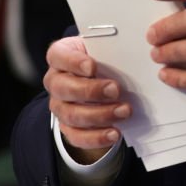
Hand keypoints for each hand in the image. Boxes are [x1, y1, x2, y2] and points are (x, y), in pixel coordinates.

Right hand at [44, 36, 130, 163]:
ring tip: (124, 111)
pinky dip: (96, 137)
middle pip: (63, 88)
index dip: (73, 62)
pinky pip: (77, 136)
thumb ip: (109, 50)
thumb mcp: (103, 48)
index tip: (92, 66)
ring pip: (71, 114)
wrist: (100, 78)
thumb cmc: (102, 58)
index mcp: (60, 57)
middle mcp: (55, 81)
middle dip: (90, 91)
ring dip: (100, 115)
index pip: (58, 56)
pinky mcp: (67, 126)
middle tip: (115, 90)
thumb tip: (130, 58)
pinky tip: (114, 133)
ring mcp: (59, 105)